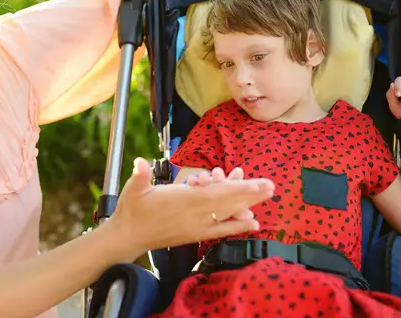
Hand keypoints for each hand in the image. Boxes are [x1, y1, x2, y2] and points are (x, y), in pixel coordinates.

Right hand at [107, 158, 274, 258]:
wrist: (128, 237)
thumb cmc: (132, 209)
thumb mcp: (134, 188)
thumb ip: (140, 174)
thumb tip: (139, 163)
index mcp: (183, 200)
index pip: (216, 194)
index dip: (238, 188)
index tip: (255, 184)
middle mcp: (194, 215)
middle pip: (228, 203)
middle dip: (250, 194)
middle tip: (271, 186)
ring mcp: (197, 226)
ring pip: (227, 214)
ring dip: (246, 204)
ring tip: (263, 195)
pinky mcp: (195, 234)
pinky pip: (221, 230)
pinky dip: (238, 226)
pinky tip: (253, 222)